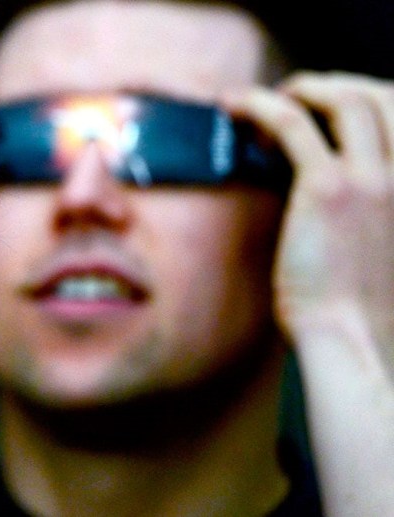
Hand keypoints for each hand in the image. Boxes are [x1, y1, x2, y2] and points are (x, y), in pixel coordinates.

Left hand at [225, 71, 393, 515]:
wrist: (356, 346)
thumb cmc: (363, 315)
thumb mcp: (386, 255)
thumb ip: (374, 215)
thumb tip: (325, 187)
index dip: (373, 103)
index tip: (335, 110)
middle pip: (386, 98)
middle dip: (341, 87)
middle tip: (300, 95)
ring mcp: (378, 180)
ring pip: (348, 101)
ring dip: (306, 89)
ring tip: (267, 98)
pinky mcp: (329, 189)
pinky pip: (293, 124)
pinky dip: (263, 105)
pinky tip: (236, 106)